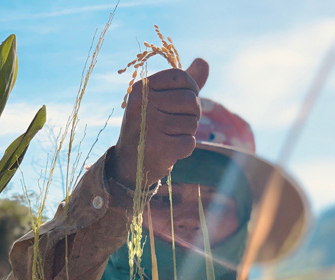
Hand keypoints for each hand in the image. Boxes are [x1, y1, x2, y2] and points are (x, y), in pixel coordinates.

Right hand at [109, 58, 208, 187]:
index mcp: (141, 88)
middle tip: (177, 123)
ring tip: (169, 136)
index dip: (191, 89)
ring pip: (192, 123)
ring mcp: (149, 126)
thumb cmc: (149, 127)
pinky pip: (189, 143)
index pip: (181, 77)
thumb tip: (204, 62)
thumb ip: (184, 82)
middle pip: (191, 100)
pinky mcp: (158, 148)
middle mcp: (142, 104)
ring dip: (187, 132)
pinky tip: (169, 150)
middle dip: (192, 114)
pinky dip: (184, 148)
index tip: (182, 102)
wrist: (130, 163)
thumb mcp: (160, 100)